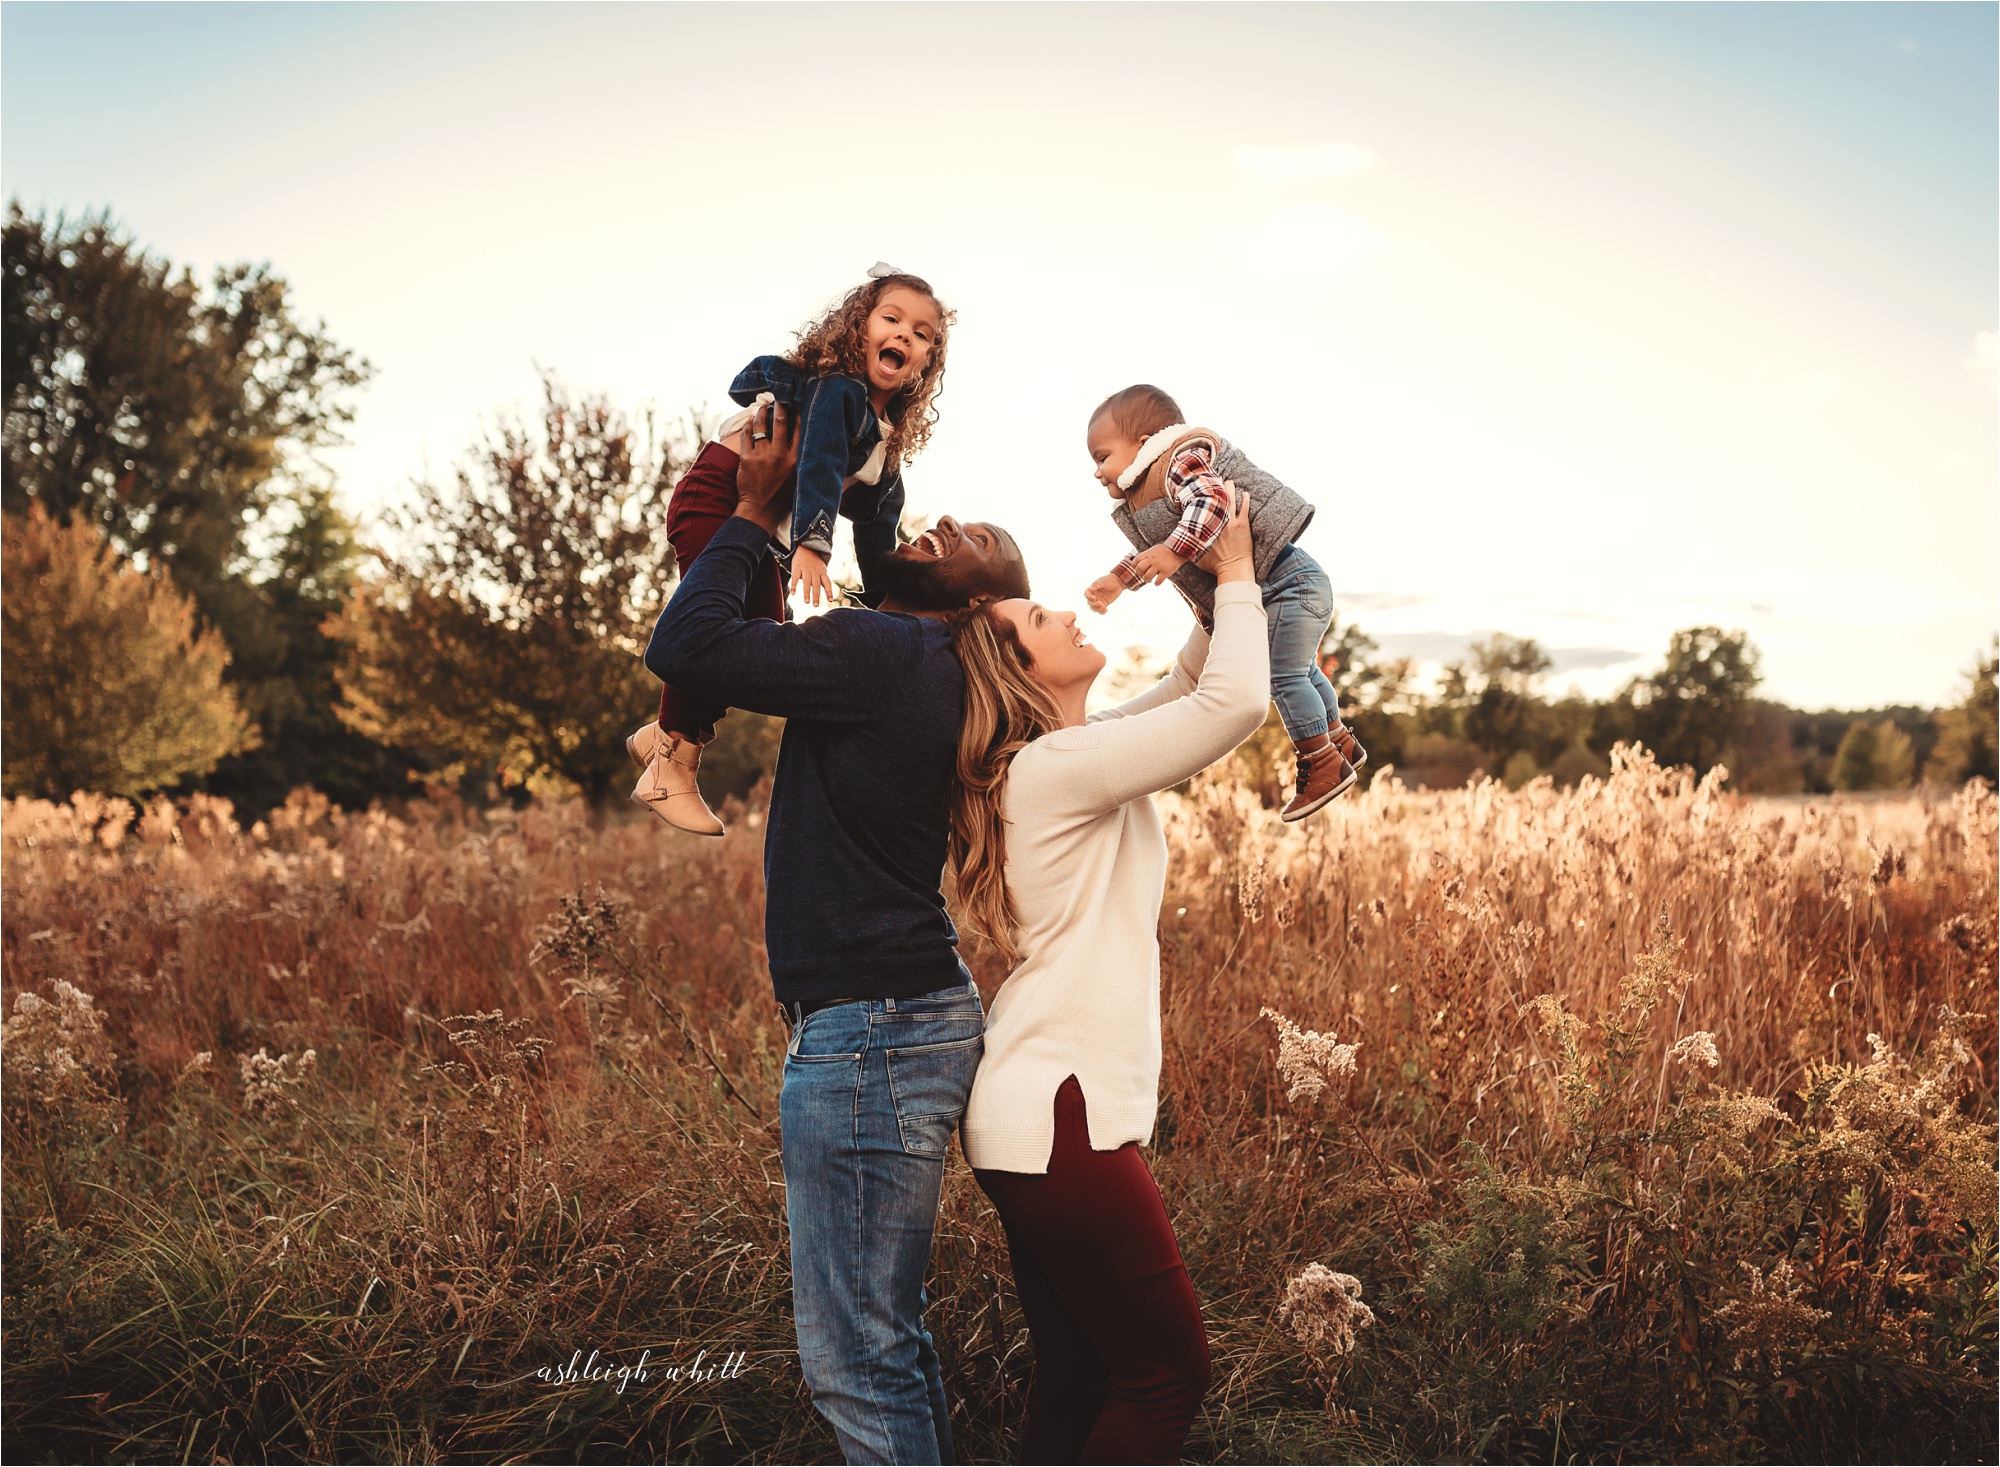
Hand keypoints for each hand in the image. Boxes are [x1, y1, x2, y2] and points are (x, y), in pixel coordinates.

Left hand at [732, 400, 798, 533]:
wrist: (760, 511)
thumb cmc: (783, 497)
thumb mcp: (800, 479)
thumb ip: (805, 461)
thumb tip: (816, 447)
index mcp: (797, 459)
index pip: (799, 428)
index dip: (797, 412)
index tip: (796, 403)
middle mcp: (780, 455)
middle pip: (781, 421)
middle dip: (780, 405)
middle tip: (779, 398)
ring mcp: (762, 456)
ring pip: (761, 425)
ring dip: (762, 413)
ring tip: (763, 407)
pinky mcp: (747, 459)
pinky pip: (747, 435)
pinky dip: (749, 426)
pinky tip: (751, 421)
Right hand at [789, 545, 834, 607]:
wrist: (806, 547)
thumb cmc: (815, 563)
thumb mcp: (822, 570)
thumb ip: (824, 581)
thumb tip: (829, 595)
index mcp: (822, 572)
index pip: (827, 582)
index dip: (829, 591)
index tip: (830, 600)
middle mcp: (815, 571)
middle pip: (816, 584)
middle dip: (816, 595)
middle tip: (815, 605)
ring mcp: (805, 569)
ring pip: (806, 582)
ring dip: (806, 593)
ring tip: (807, 602)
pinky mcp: (797, 568)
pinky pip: (795, 577)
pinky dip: (794, 585)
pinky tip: (793, 593)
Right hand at [1085, 574, 1124, 613]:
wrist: (1118, 583)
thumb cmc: (1109, 580)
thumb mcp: (1103, 581)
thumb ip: (1097, 585)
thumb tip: (1090, 588)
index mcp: (1092, 589)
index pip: (1086, 594)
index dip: (1088, 597)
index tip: (1094, 598)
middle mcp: (1094, 595)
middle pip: (1090, 603)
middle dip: (1094, 604)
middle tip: (1101, 603)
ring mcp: (1099, 600)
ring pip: (1094, 608)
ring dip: (1097, 609)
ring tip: (1104, 607)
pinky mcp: (1104, 604)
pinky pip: (1100, 610)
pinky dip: (1102, 611)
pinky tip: (1106, 610)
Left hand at [1129, 544, 1186, 586]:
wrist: (1178, 550)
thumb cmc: (1165, 551)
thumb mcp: (1154, 550)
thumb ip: (1146, 555)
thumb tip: (1138, 562)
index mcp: (1149, 554)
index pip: (1136, 560)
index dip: (1134, 566)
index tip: (1137, 570)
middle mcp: (1152, 559)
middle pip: (1140, 568)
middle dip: (1139, 574)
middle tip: (1143, 576)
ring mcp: (1159, 565)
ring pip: (1147, 576)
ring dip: (1147, 580)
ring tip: (1149, 580)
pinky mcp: (1166, 571)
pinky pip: (1158, 580)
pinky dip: (1156, 583)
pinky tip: (1157, 582)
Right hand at [1194, 484, 1253, 583]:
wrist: (1233, 569)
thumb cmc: (1214, 565)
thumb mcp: (1195, 556)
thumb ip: (1188, 546)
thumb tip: (1176, 544)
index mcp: (1206, 528)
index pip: (1203, 507)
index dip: (1202, 496)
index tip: (1201, 488)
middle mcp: (1218, 522)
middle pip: (1217, 500)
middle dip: (1217, 488)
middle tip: (1216, 479)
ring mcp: (1232, 523)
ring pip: (1231, 501)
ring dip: (1230, 490)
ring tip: (1229, 482)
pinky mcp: (1243, 526)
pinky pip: (1245, 509)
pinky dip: (1245, 500)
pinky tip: (1245, 493)